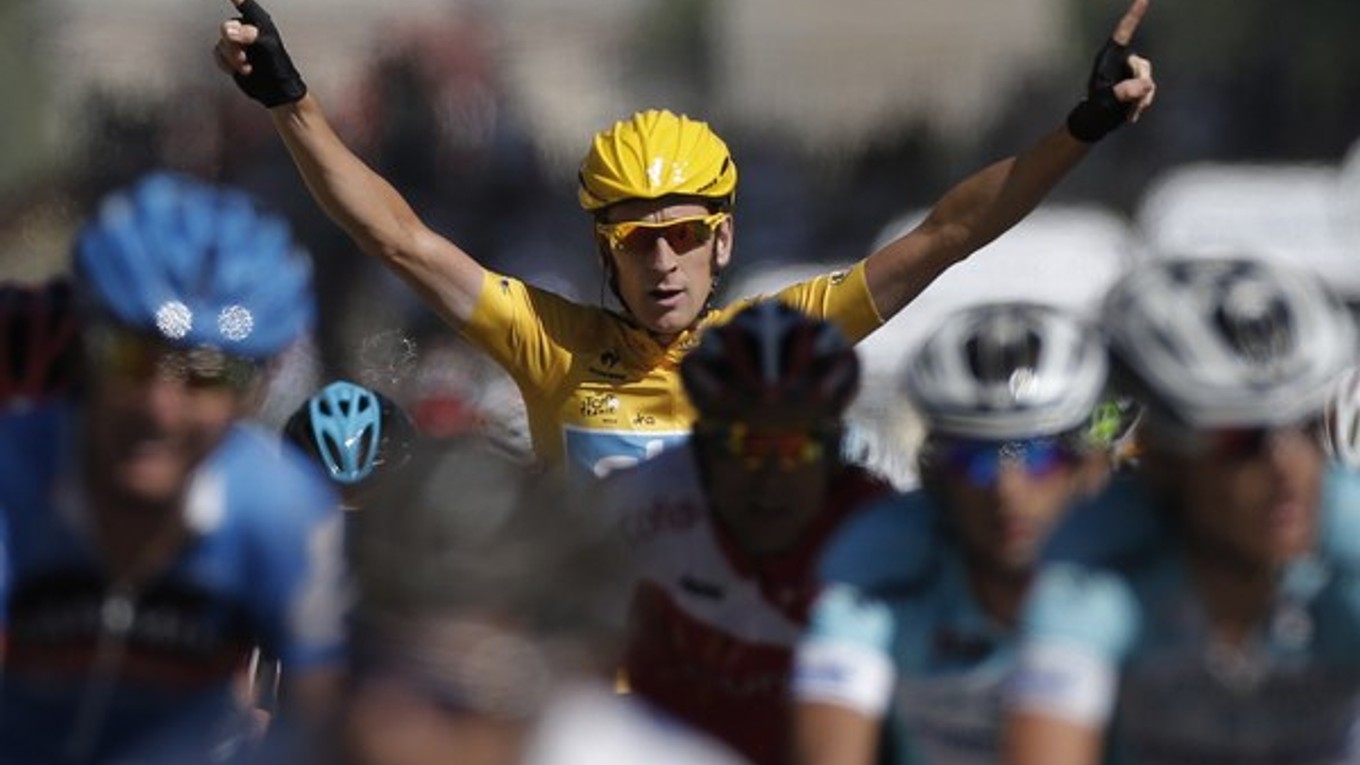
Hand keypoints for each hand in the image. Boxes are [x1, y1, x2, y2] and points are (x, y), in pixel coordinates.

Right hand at [214, 0, 306, 107]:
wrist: (275, 90)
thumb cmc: (279, 67)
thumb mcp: (268, 46)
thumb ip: (249, 35)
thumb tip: (230, 31)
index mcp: (260, 23)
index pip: (246, 4)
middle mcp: (248, 30)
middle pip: (227, 27)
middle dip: (232, 43)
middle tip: (243, 55)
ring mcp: (239, 43)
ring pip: (222, 42)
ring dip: (232, 57)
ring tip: (246, 65)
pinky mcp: (231, 56)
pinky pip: (218, 54)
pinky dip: (226, 63)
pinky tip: (239, 69)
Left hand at [1067, 0, 1156, 142]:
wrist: (1096, 123)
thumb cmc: (1095, 109)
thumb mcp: (1106, 101)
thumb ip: (1124, 92)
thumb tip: (1145, 85)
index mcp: (1109, 58)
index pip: (1123, 33)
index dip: (1134, 15)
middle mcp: (1121, 62)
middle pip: (1141, 65)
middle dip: (1139, 86)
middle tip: (1130, 103)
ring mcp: (1129, 73)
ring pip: (1148, 79)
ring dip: (1141, 98)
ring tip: (1128, 111)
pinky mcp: (1136, 83)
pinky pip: (1149, 89)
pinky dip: (1142, 103)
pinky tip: (1131, 113)